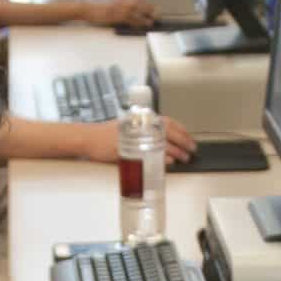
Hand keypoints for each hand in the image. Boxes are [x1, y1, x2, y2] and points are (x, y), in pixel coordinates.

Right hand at [76, 115, 196, 165]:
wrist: (89, 138)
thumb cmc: (106, 134)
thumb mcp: (128, 128)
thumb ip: (143, 132)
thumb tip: (162, 142)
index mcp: (141, 118)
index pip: (167, 121)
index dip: (181, 130)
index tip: (190, 138)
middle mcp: (140, 125)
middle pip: (169, 131)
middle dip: (183, 141)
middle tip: (192, 149)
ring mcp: (135, 137)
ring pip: (163, 143)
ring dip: (177, 151)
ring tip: (185, 157)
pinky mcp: (130, 148)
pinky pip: (151, 153)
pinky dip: (162, 158)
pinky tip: (170, 162)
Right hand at [84, 0, 160, 29]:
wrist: (86, 8)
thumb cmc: (95, 8)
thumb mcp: (108, 4)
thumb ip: (118, 6)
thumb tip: (126, 12)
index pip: (135, 0)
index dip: (145, 4)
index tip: (152, 7)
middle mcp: (120, 2)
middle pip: (138, 4)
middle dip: (149, 8)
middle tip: (158, 13)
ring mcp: (118, 8)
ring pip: (136, 11)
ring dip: (145, 15)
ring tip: (153, 20)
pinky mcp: (115, 16)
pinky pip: (129, 19)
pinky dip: (138, 21)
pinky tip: (143, 24)